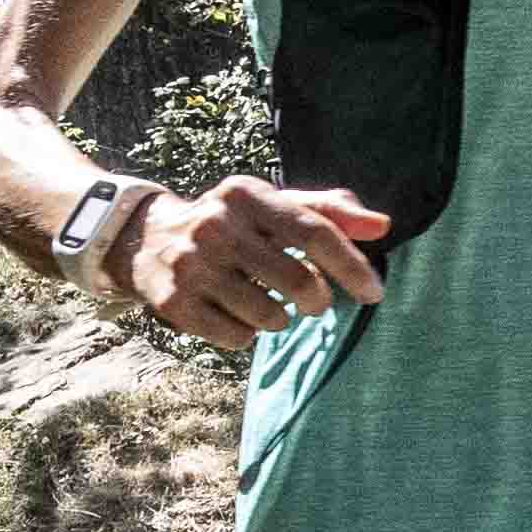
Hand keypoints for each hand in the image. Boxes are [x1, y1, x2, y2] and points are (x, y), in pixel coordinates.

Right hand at [125, 178, 392, 341]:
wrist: (148, 239)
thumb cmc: (232, 224)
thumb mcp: (272, 207)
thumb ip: (329, 212)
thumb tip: (383, 225)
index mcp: (247, 194)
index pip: (313, 230)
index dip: (350, 265)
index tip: (374, 293)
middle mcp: (216, 225)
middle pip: (296, 280)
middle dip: (317, 300)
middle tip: (314, 303)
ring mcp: (192, 264)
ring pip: (268, 316)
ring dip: (280, 319)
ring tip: (269, 305)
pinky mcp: (173, 301)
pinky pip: (236, 338)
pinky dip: (247, 334)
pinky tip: (236, 314)